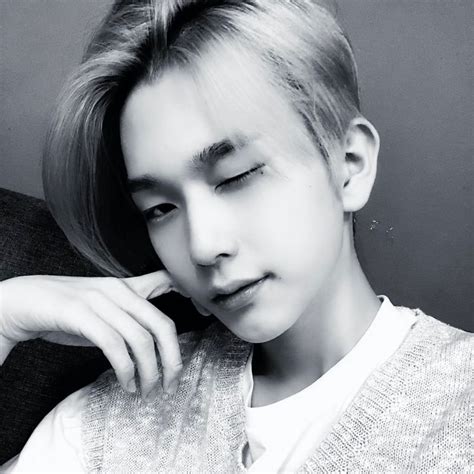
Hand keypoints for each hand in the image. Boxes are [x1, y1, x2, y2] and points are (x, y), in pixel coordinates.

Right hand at [0, 271, 185, 400]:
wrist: (23, 302)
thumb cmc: (67, 310)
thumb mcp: (104, 307)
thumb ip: (129, 316)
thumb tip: (152, 343)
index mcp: (125, 286)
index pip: (166, 280)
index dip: (190, 293)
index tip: (203, 314)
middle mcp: (117, 290)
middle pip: (161, 325)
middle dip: (173, 359)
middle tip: (172, 383)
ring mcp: (99, 301)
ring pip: (140, 340)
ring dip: (148, 372)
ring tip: (145, 391)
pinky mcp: (80, 315)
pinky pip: (114, 346)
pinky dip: (126, 370)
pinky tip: (126, 384)